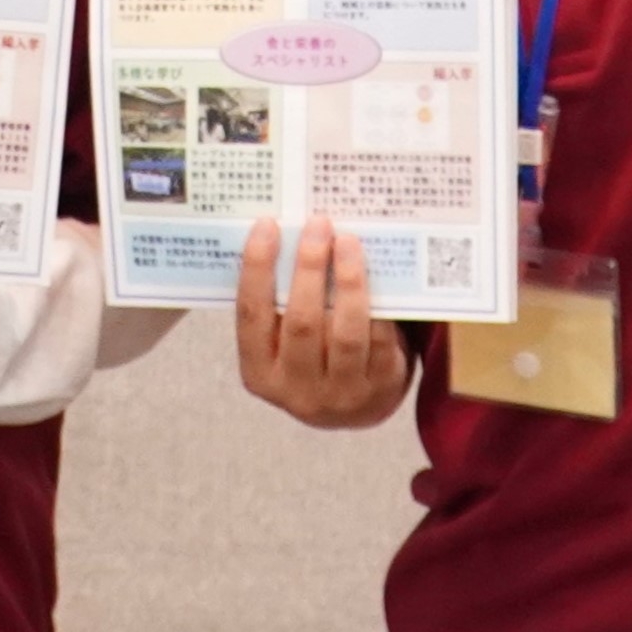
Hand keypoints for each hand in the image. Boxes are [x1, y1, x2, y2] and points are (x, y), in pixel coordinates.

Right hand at [236, 216, 409, 428]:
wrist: (357, 405)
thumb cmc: (313, 355)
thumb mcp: (283, 341)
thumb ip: (280, 302)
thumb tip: (290, 233)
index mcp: (259, 373)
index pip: (251, 316)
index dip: (257, 268)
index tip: (268, 226)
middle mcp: (296, 390)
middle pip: (301, 323)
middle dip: (309, 268)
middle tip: (319, 225)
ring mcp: (340, 394)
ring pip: (345, 333)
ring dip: (348, 280)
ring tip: (348, 241)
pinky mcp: (380, 388)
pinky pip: (381, 340)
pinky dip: (377, 304)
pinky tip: (376, 272)